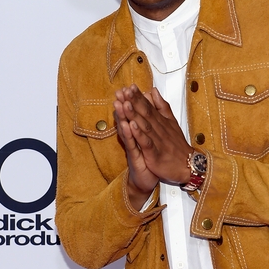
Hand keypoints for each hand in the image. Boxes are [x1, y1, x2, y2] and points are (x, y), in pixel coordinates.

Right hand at [113, 89, 158, 209]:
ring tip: (120, 104)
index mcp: (137, 133)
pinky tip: (128, 125)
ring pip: (126, 131)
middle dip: (123, 105)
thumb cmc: (149, 158)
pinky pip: (132, 145)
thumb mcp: (149, 140)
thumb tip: (147, 108)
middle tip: (119, 92)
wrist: (147, 180)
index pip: (132, 115)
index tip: (126, 88)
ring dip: (123, 117)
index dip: (129, 101)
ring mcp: (132, 148)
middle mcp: (132, 139)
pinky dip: (130, 135)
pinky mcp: (135, 158)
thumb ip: (147, 123)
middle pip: (126, 119)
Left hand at [114, 85, 192, 184]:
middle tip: (124, 91)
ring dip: (134, 114)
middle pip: (146, 113)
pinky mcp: (155, 154)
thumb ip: (161, 106)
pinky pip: (147, 143)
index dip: (138, 97)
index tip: (129, 86)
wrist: (188, 166)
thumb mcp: (172, 122)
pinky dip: (139, 134)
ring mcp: (158, 141)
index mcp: (161, 121)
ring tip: (125, 103)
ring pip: (145, 126)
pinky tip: (131, 126)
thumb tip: (153, 91)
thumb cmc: (177, 145)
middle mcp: (159, 129)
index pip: (149, 106)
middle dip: (134, 102)